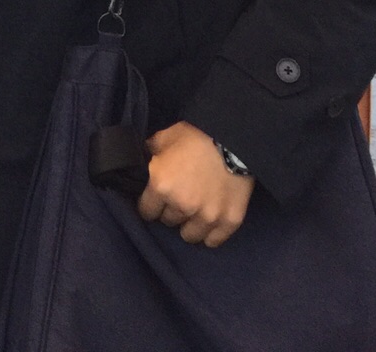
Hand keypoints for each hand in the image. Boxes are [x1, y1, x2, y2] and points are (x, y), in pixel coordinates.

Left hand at [137, 121, 253, 246]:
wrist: (233, 137)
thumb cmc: (195, 135)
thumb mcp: (164, 137)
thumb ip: (150, 154)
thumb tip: (142, 161)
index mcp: (161, 185)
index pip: (146, 211)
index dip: (150, 204)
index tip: (156, 199)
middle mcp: (182, 206)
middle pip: (168, 222)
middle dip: (171, 210)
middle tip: (179, 198)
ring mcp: (206, 216)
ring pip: (189, 235)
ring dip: (189, 224)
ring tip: (194, 211)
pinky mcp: (228, 222)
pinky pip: (213, 241)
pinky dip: (210, 233)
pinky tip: (209, 221)